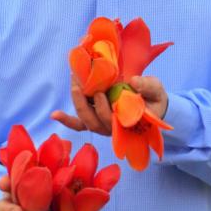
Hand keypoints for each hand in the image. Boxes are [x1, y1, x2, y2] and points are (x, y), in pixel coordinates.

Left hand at [51, 74, 167, 134]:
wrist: (152, 105)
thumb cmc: (153, 98)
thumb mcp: (156, 90)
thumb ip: (148, 87)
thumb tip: (133, 82)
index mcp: (127, 123)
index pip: (113, 121)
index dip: (104, 109)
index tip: (100, 93)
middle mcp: (112, 128)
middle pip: (94, 121)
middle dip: (85, 103)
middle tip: (80, 83)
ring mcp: (102, 125)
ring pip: (85, 119)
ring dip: (77, 103)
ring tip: (73, 83)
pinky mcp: (94, 119)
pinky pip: (79, 124)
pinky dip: (67, 120)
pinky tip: (54, 114)